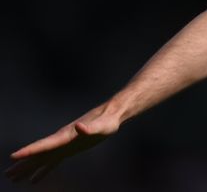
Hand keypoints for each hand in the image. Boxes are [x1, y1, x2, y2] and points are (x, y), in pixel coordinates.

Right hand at [5, 103, 119, 183]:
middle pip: (38, 154)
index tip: (13, 156)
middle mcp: (61, 140)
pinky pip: (52, 162)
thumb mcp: (102, 126)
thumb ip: (90, 128)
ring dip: (27, 168)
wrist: (110, 115)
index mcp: (65, 136)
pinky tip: (33, 179)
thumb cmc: (107, 121)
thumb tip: (79, 126)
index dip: (29, 151)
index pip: (44, 145)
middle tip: (7, 174)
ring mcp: (64, 145)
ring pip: (41, 159)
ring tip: (12, 178)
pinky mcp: (69, 149)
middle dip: (22, 164)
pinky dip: (42, 170)